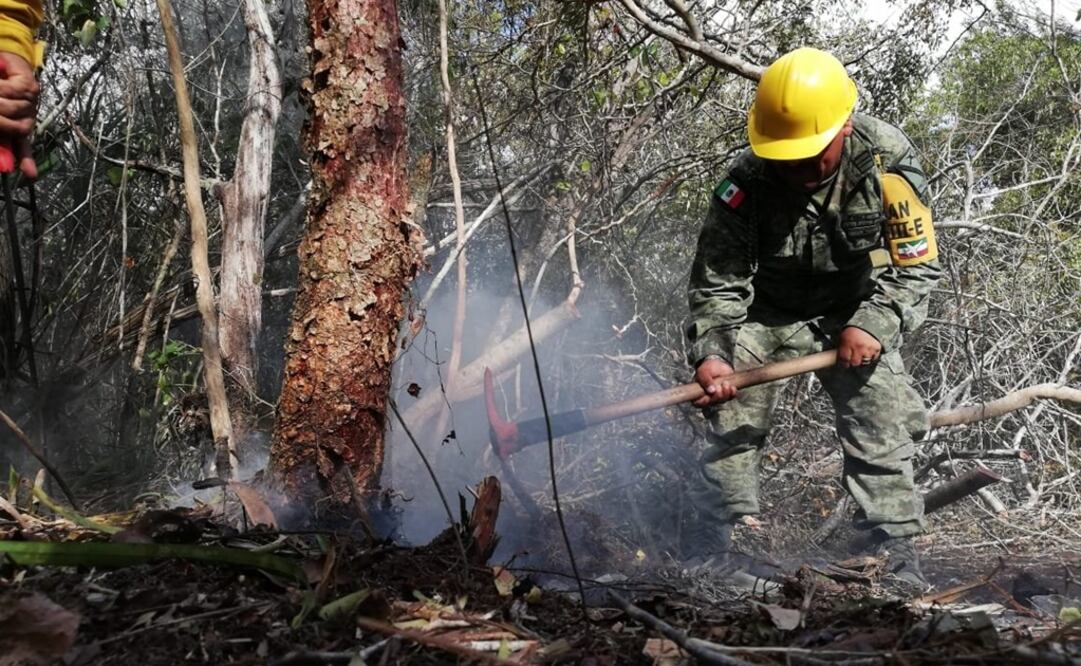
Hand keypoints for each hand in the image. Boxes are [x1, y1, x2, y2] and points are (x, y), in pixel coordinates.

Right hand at [0, 52, 38, 177]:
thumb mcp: (0, 116)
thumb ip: (2, 140)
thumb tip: (5, 165)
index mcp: (17, 126)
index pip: (22, 147)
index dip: (27, 160)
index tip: (30, 175)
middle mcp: (28, 116)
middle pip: (16, 128)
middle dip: (0, 120)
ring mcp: (31, 102)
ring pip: (11, 108)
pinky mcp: (29, 85)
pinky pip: (12, 90)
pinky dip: (3, 85)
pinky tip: (1, 81)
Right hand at [693, 357, 737, 406]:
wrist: (718, 363)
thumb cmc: (708, 368)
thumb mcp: (703, 372)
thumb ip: (705, 380)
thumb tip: (711, 391)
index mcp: (698, 393)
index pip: (699, 403)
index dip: (705, 401)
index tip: (710, 393)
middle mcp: (707, 397)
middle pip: (713, 402)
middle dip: (718, 394)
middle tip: (719, 385)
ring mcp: (717, 397)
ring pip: (722, 400)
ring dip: (725, 392)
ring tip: (726, 383)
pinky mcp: (726, 395)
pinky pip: (730, 398)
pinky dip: (732, 393)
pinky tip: (732, 387)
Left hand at [837, 326, 881, 368]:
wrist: (865, 324)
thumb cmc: (851, 332)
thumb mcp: (843, 338)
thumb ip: (841, 349)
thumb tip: (839, 360)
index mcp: (848, 343)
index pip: (845, 360)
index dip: (844, 364)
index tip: (845, 364)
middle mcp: (858, 347)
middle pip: (855, 363)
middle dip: (853, 363)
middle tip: (853, 360)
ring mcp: (868, 348)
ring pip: (865, 361)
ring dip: (863, 360)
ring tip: (861, 355)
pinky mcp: (877, 348)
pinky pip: (874, 358)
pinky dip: (871, 357)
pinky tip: (868, 352)